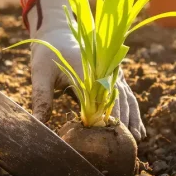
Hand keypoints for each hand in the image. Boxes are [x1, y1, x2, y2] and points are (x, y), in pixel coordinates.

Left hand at [25, 0, 146, 140]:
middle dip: (125, 120)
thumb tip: (37, 123)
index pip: (100, 97)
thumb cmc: (47, 52)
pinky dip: (131, 110)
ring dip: (132, 117)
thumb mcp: (40, 73)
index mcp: (88, 70)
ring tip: (138, 138)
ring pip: (126, 97)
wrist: (57, 33)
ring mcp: (110, 74)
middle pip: (119, 98)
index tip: (110, 133)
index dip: (106, 116)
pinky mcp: (110, 78)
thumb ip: (41, 97)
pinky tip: (137, 127)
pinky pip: (125, 95)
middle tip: (130, 142)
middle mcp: (103, 71)